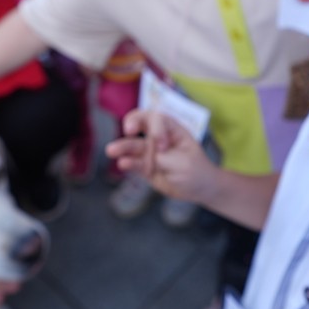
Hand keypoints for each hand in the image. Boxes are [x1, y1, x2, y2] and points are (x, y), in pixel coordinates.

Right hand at [105, 110, 219, 204]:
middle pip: (140, 122)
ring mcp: (150, 151)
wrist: (198, 190)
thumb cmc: (196, 171)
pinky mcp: (144, 166)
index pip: (158, 119)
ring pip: (133, 145)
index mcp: (172, 129)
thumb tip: (145, 155)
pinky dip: (127, 163)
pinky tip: (122, 164)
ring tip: (110, 150)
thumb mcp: (183, 163)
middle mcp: (158, 137)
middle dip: (133, 123)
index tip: (162, 147)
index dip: (156, 129)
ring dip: (122, 146)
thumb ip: (163, 158)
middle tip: (128, 130)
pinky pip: (133, 162)